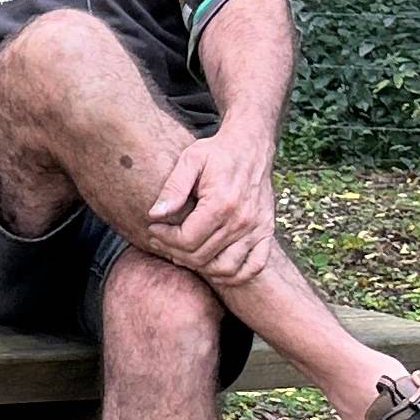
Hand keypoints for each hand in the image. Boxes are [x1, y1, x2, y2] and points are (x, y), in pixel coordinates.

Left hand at [144, 130, 276, 285]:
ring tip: (184, 253)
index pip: (187, 240)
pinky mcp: (266, 231)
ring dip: (201, 267)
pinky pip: (254, 266)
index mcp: (221, 204)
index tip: (153, 228)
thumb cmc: (217, 152)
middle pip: (202, 256)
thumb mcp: (190, 160)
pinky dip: (235, 274)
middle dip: (175, 252)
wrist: (251, 145)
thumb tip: (155, 214)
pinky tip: (214, 266)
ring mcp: (257, 229)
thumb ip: (173, 188)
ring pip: (225, 268)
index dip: (165, 239)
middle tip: (162, 240)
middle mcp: (242, 220)